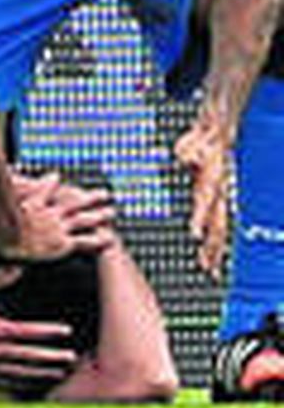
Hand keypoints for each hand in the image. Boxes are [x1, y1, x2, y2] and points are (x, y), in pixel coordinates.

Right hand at [0, 169, 114, 261]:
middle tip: (104, 193)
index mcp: (31, 204)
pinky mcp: (63, 243)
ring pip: (84, 218)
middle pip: (73, 202)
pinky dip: (98, 240)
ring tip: (113, 211)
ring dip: (99, 214)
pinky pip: (84, 242)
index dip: (49, 182)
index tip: (56, 176)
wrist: (6, 237)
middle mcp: (48, 213)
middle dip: (89, 197)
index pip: (42, 189)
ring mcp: (57, 227)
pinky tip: (110, 239)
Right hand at [0, 269, 77, 384]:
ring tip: (58, 372)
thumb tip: (20, 266)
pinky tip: (31, 382)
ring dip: (40, 373)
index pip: (28, 332)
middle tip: (72, 358)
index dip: (49, 332)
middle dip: (52, 358)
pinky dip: (20, 382)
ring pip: (19, 373)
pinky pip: (3, 382)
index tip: (67, 331)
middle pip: (29, 357)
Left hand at [174, 118, 232, 275]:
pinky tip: (213, 259)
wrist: (215, 136)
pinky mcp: (216, 203)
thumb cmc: (200, 141)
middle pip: (217, 223)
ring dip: (215, 250)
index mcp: (211, 181)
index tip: (194, 234)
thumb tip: (187, 156)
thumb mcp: (191, 143)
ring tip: (211, 270)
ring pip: (220, 229)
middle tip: (206, 265)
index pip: (205, 203)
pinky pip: (218, 227)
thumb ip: (189, 151)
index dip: (200, 218)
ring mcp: (219, 200)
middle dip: (212, 245)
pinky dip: (216, 244)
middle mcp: (219, 194)